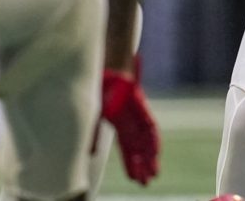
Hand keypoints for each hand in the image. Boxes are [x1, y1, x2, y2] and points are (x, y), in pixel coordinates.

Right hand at [102, 57, 159, 184]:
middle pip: (139, 146)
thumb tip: (89, 154)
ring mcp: (135, 111)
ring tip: (153, 172)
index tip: (135, 179)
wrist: (102, 63)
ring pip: (146, 138)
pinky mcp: (138, 103)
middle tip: (148, 182)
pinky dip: (151, 138)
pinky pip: (148, 123)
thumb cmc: (96, 84)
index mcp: (119, 122)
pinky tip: (155, 150)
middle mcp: (130, 119)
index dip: (132, 163)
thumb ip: (90, 133)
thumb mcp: (91, 113)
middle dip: (143, 164)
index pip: (128, 148)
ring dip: (150, 155)